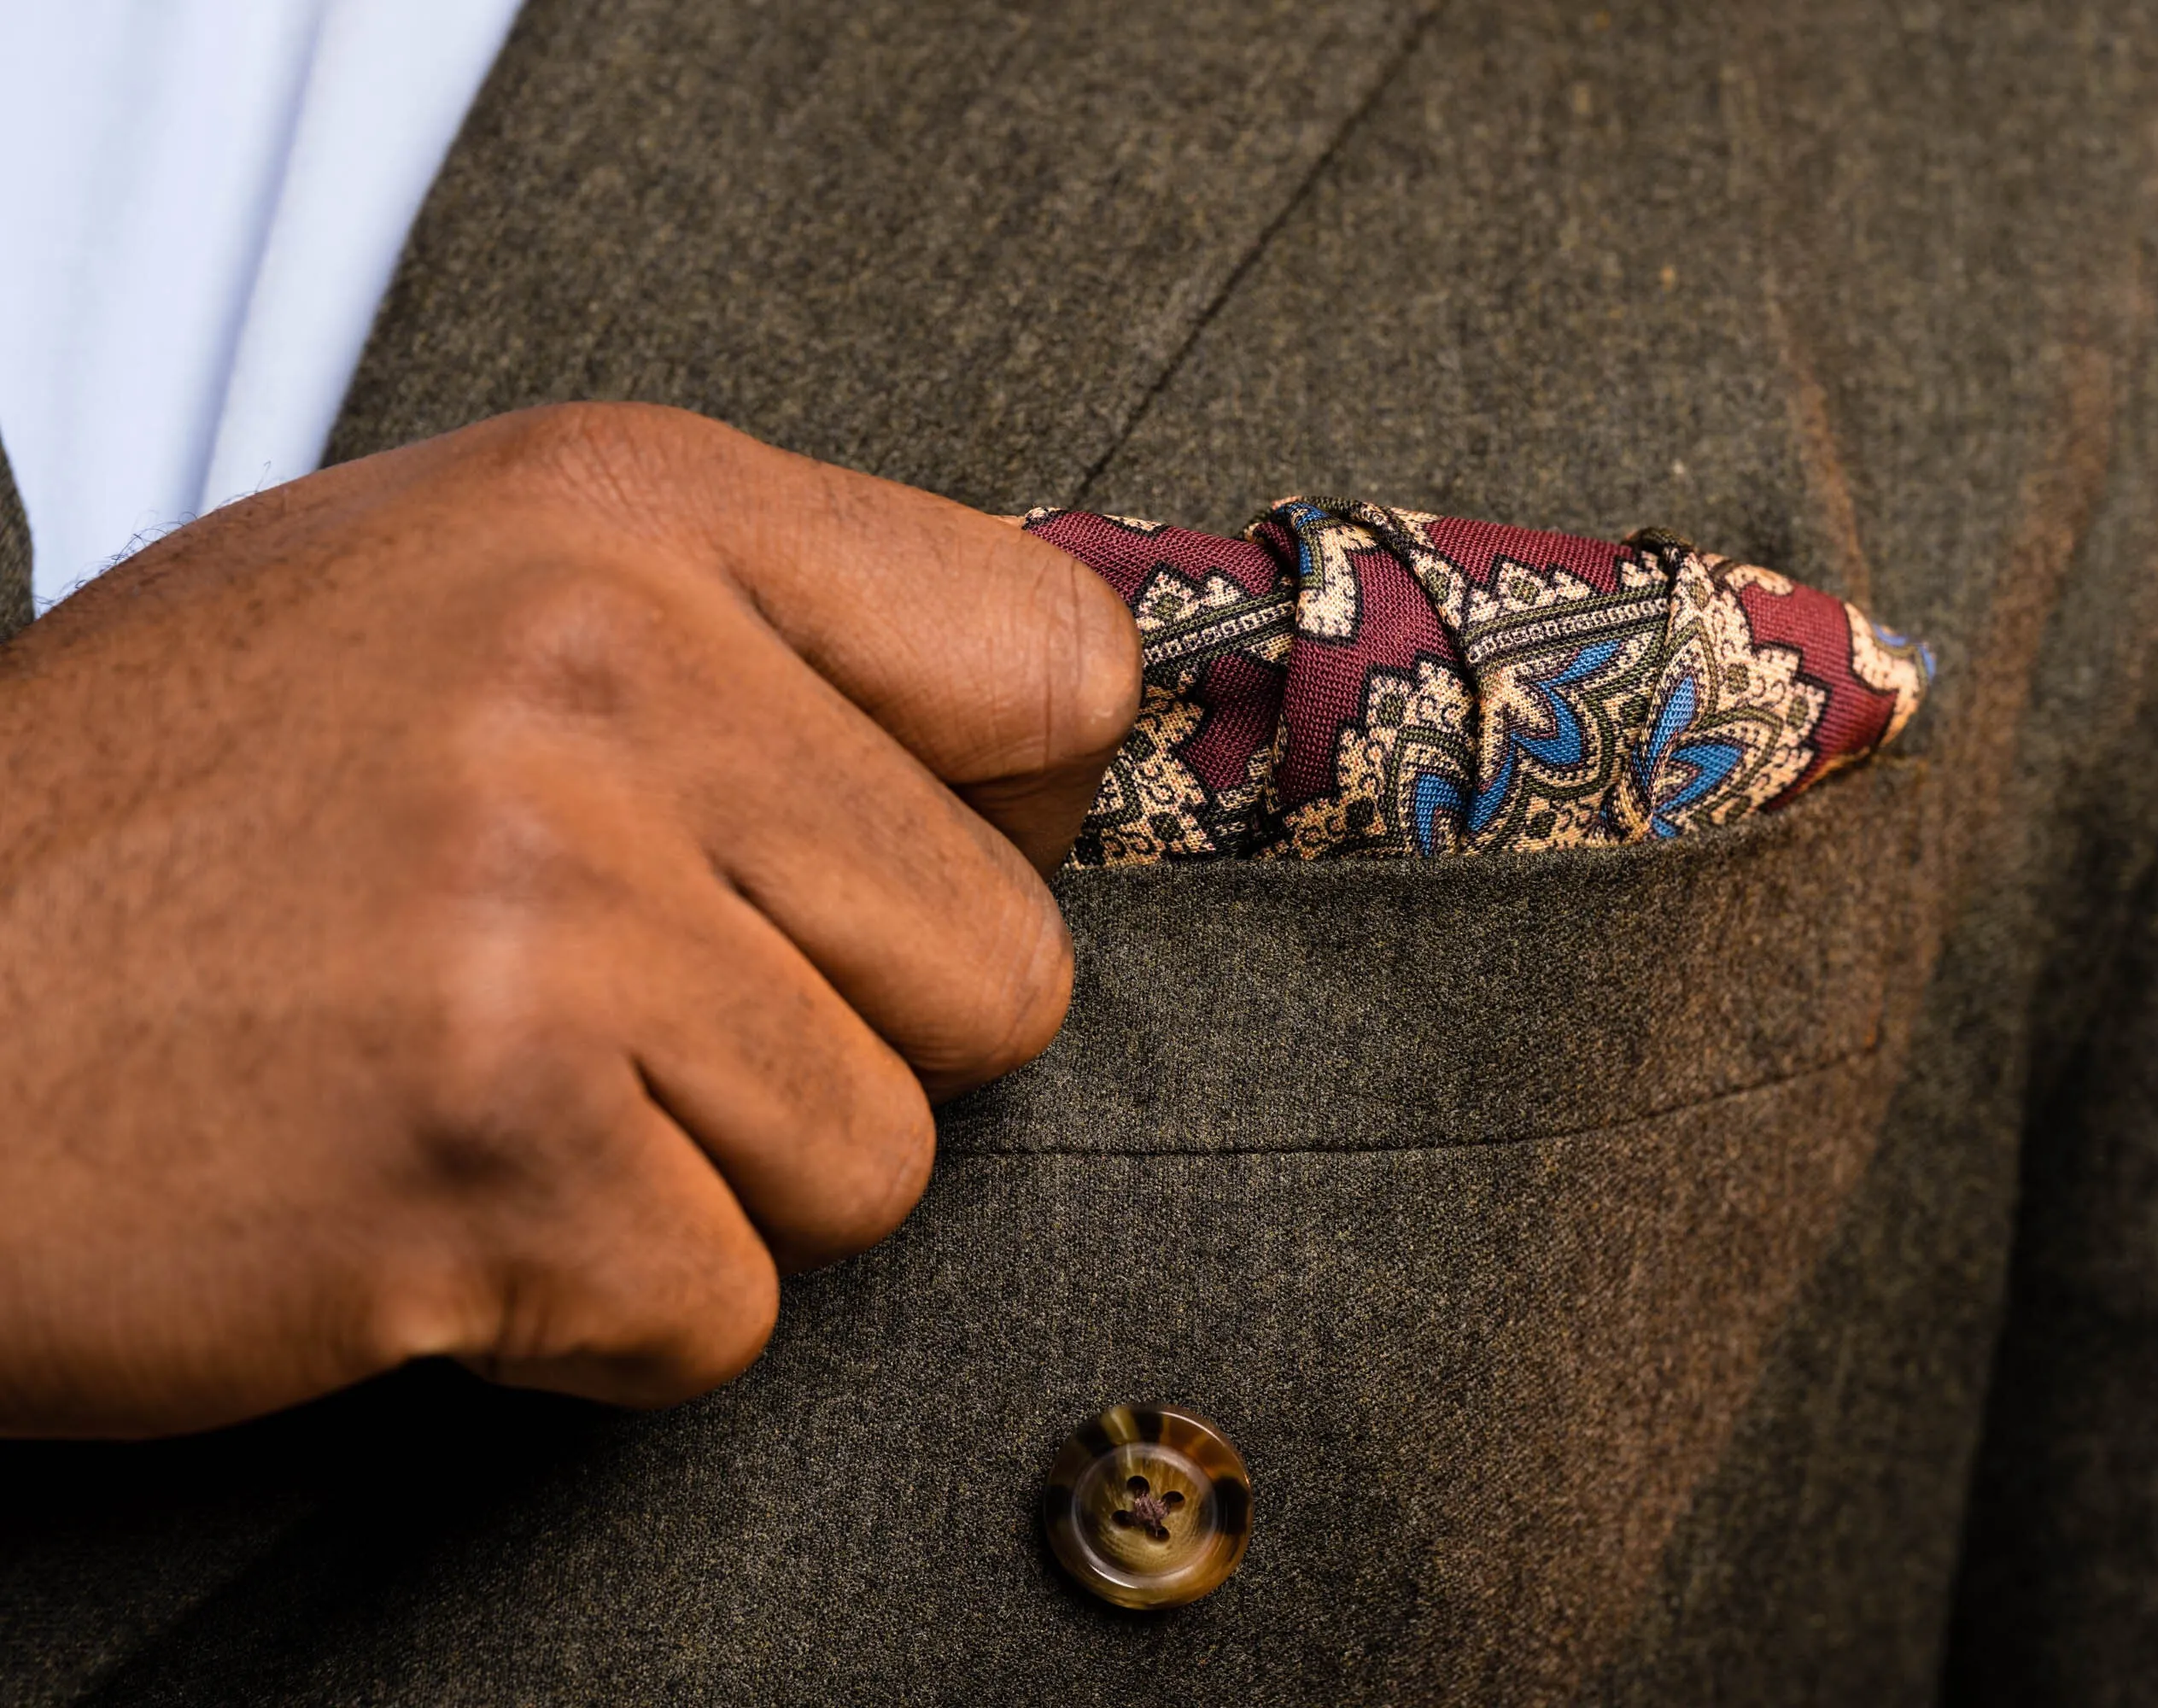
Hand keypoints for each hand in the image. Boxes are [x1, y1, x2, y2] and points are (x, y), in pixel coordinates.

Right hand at [0, 405, 1138, 1436]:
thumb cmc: (172, 818)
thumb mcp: (454, 596)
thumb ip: (745, 635)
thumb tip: (1038, 747)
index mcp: (633, 512)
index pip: (1056, 665)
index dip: (1012, 808)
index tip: (900, 864)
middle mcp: (612, 682)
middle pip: (1000, 966)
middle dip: (853, 1039)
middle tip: (651, 1020)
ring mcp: (552, 914)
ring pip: (878, 1158)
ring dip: (718, 1182)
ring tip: (521, 1101)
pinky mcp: (493, 1147)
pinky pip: (726, 1305)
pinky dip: (602, 1312)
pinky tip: (446, 1210)